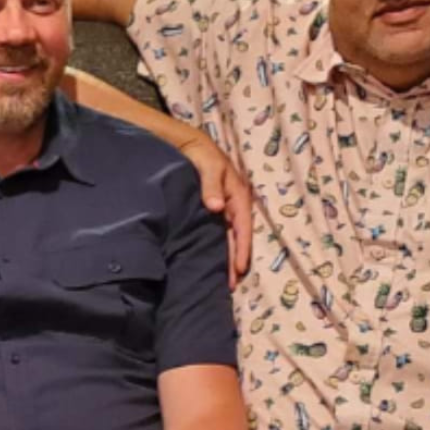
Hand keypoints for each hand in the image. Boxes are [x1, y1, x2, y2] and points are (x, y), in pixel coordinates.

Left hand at [178, 133, 251, 286]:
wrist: (188, 144)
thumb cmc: (200, 154)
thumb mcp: (207, 166)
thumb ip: (210, 185)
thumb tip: (216, 207)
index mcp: (237, 195)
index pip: (242, 227)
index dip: (241, 249)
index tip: (239, 269)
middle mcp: (232, 204)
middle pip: (236, 237)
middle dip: (235, 261)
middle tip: (232, 285)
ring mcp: (223, 208)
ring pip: (227, 237)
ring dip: (226, 258)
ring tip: (225, 281)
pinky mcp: (212, 209)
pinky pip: (217, 232)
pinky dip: (216, 247)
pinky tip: (211, 261)